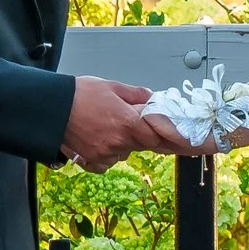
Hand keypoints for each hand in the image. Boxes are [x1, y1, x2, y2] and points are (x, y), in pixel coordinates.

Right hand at [61, 79, 186, 164]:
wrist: (50, 108)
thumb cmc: (79, 95)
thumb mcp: (114, 87)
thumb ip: (139, 96)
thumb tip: (155, 100)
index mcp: (129, 123)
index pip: (163, 136)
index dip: (180, 139)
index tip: (198, 141)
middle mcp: (120, 143)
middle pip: (147, 145)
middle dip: (148, 135)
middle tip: (136, 123)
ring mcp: (106, 155)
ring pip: (127, 152)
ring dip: (125, 141)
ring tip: (107, 123)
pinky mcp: (92, 162)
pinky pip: (109, 161)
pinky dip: (109, 152)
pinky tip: (98, 138)